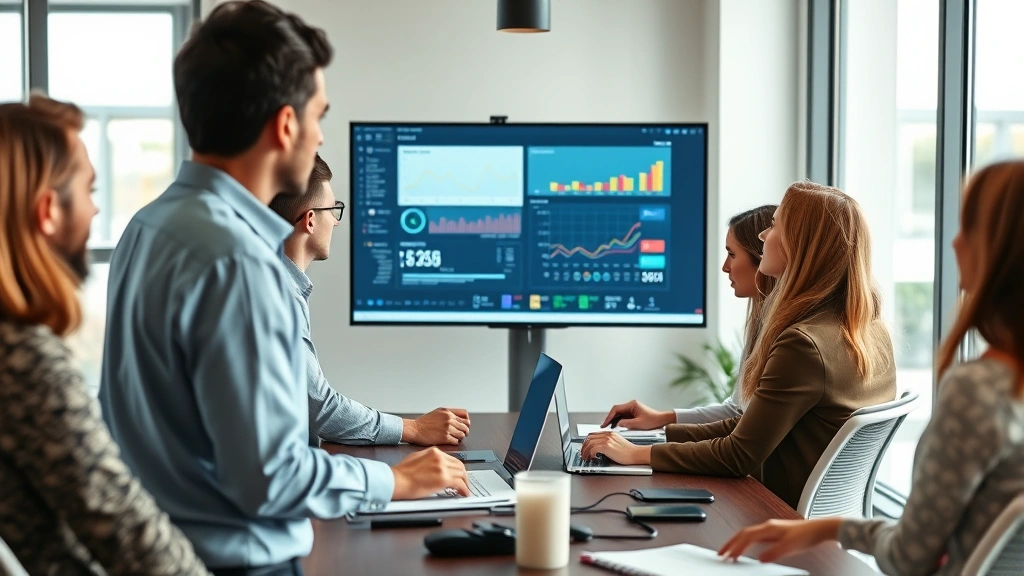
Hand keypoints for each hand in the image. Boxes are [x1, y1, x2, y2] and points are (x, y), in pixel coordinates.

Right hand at [390, 447, 469, 499]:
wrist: (396, 480)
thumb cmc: (401, 472)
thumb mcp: (416, 458)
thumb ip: (428, 460)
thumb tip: (435, 466)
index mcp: (433, 452)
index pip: (451, 459)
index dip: (456, 468)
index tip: (458, 474)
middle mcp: (439, 457)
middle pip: (459, 465)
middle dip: (463, 475)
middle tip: (464, 482)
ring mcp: (442, 467)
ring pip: (462, 473)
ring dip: (465, 482)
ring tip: (465, 489)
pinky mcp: (443, 479)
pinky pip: (459, 484)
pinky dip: (464, 489)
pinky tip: (463, 493)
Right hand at [402, 408, 470, 445]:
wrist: (414, 429)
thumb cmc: (424, 422)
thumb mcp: (437, 412)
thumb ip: (449, 414)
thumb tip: (459, 418)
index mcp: (447, 412)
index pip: (465, 416)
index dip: (466, 422)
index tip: (464, 425)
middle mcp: (449, 419)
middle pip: (466, 426)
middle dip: (464, 431)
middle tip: (461, 434)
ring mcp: (447, 428)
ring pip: (462, 434)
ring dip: (460, 437)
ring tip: (456, 438)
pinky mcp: (444, 437)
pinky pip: (456, 441)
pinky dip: (455, 442)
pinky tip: (451, 442)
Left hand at [580, 432, 650, 465]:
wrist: (636, 454)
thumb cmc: (629, 451)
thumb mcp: (617, 443)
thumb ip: (608, 442)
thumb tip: (599, 448)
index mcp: (610, 433)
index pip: (593, 434)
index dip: (587, 441)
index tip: (585, 447)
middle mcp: (607, 435)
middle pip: (589, 438)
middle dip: (584, 446)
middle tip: (583, 453)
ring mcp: (607, 440)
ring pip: (590, 443)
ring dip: (585, 451)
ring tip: (585, 457)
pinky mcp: (607, 446)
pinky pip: (593, 448)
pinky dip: (590, 453)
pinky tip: (592, 457)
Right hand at [601, 399, 674, 430]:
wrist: (662, 420)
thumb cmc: (653, 420)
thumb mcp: (639, 424)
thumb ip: (626, 423)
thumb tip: (617, 424)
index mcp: (632, 405)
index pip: (616, 409)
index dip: (609, 417)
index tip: (605, 423)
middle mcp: (631, 405)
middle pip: (616, 411)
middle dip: (610, 418)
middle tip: (604, 426)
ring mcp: (632, 409)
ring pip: (619, 414)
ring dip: (614, 420)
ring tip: (609, 427)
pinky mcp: (633, 413)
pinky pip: (624, 416)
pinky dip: (619, 421)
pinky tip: (616, 426)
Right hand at [718, 518, 841, 562]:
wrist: (819, 529)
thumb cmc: (807, 534)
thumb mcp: (790, 546)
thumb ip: (774, 553)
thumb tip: (761, 559)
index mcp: (768, 528)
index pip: (746, 536)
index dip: (735, 546)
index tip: (728, 555)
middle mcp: (768, 527)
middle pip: (743, 533)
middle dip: (731, 543)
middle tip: (722, 552)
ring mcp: (771, 529)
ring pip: (748, 534)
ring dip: (738, 542)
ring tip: (731, 551)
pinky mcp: (776, 533)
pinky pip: (755, 536)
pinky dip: (747, 542)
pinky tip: (748, 548)